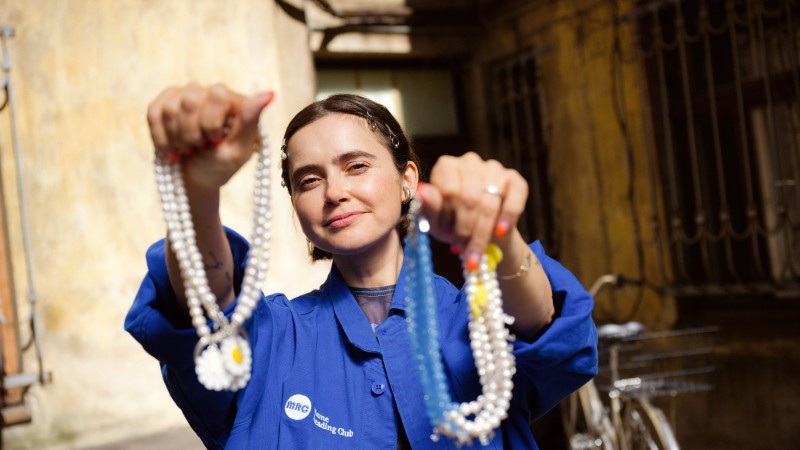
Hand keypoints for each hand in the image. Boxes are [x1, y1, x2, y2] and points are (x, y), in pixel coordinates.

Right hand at [146, 82, 273, 192]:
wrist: (195, 177)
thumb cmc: (221, 165)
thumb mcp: (239, 150)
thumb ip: (250, 121)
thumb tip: (269, 93)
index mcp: (234, 100)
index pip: (217, 95)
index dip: (210, 123)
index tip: (215, 142)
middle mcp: (211, 92)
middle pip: (190, 100)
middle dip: (191, 133)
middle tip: (199, 147)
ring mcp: (187, 93)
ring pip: (171, 108)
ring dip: (177, 138)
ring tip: (187, 149)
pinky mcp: (165, 101)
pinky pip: (155, 113)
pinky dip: (161, 138)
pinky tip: (173, 148)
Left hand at [417, 152, 528, 270]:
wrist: (483, 236)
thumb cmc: (453, 225)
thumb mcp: (436, 222)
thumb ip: (429, 207)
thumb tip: (422, 191)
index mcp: (446, 167)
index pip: (448, 191)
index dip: (448, 217)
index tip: (446, 234)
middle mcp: (469, 162)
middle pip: (469, 198)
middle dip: (465, 228)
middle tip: (461, 247)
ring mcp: (494, 168)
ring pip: (490, 202)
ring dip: (482, 232)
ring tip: (475, 250)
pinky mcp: (515, 179)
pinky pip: (515, 197)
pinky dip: (507, 218)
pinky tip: (500, 232)